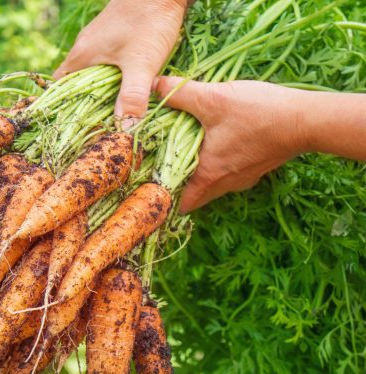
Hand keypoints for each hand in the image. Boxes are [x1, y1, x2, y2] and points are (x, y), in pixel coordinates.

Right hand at [54, 0, 187, 125]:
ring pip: (90, 75)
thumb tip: (124, 130)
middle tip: (95, 129)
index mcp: (80, 57)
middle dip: (84, 106)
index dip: (62, 110)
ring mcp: (97, 42)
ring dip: (99, 93)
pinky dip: (110, 79)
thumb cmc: (148, 21)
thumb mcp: (141, 63)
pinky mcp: (112, 38)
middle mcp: (83, 50)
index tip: (73, 128)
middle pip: (74, 85)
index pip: (58, 89)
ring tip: (110, 114)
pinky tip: (124, 88)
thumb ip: (132, 96)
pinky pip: (103, 65)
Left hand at [155, 77, 308, 212]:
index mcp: (209, 175)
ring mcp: (243, 178)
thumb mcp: (213, 99)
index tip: (149, 187)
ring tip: (183, 153)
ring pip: (212, 184)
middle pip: (195, 195)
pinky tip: (214, 143)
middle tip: (161, 166)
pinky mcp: (256, 168)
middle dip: (178, 184)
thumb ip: (180, 93)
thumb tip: (154, 86)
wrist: (307, 120)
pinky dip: (217, 164)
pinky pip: (229, 173)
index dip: (164, 199)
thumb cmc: (259, 114)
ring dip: (198, 172)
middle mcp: (225, 184)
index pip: (180, 202)